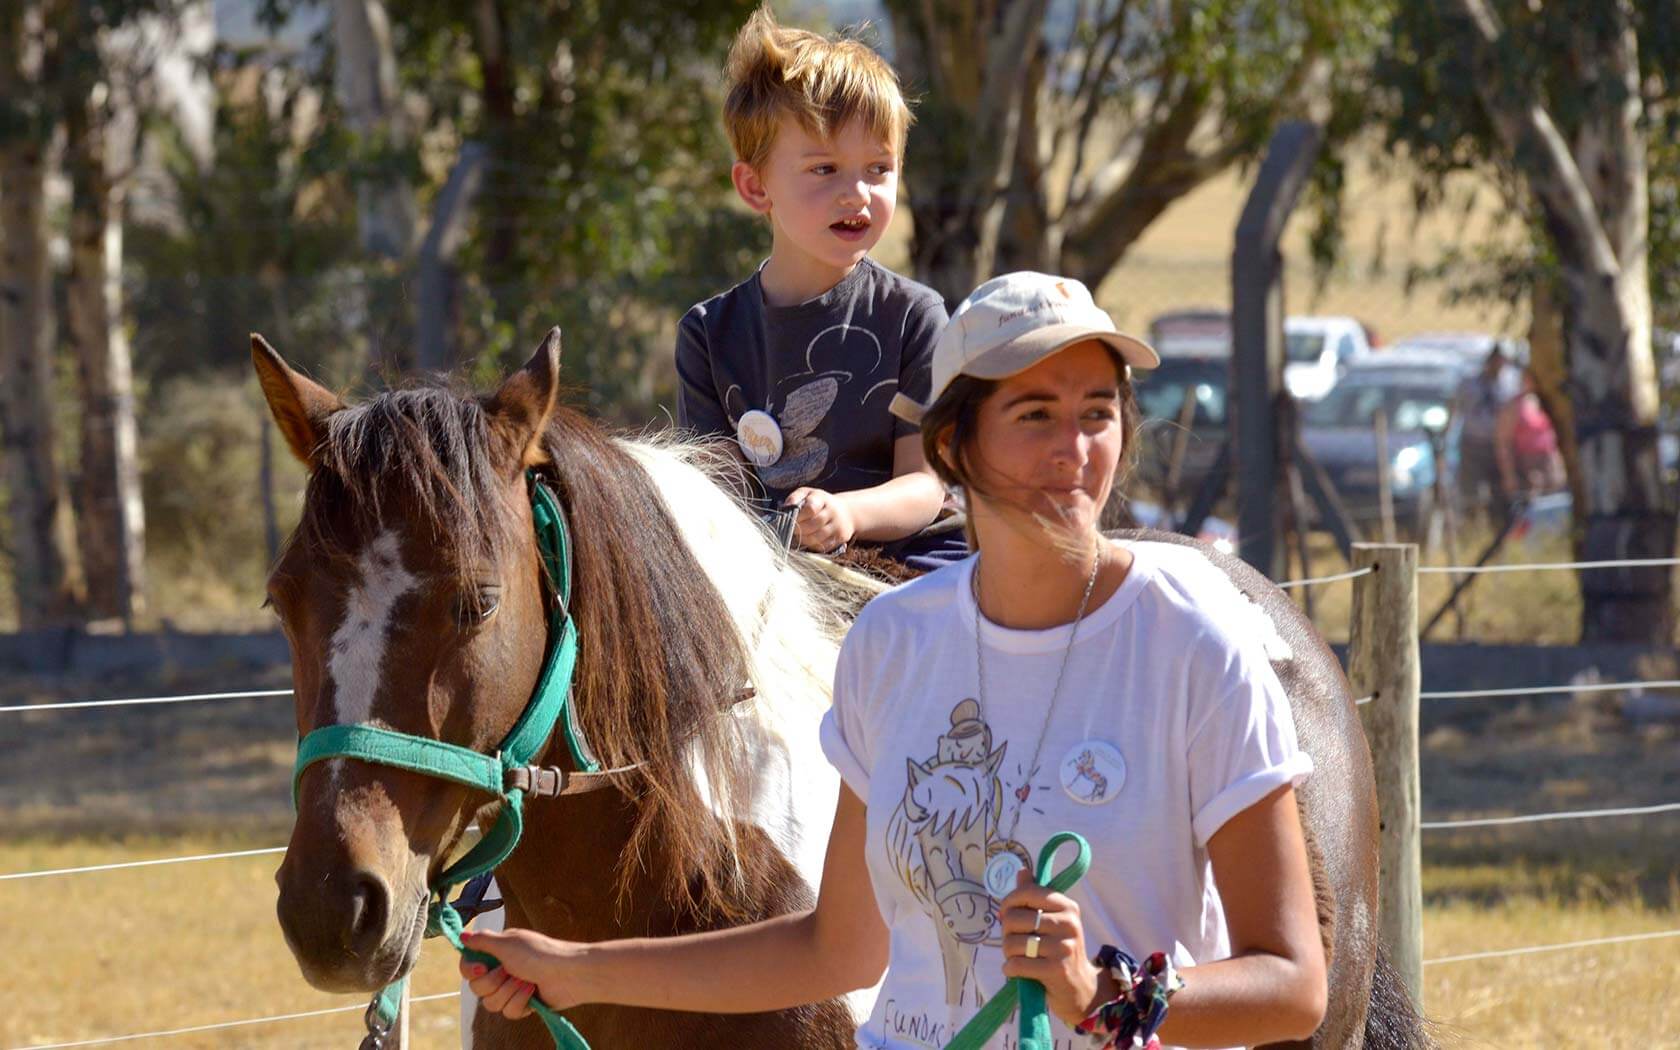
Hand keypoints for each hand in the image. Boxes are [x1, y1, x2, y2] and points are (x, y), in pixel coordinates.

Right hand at [459, 927, 587, 1019]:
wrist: (567, 974)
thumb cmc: (539, 954)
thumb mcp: (507, 943)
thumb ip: (482, 941)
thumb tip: (462, 936)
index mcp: (496, 952)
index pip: (468, 966)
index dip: (470, 970)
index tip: (480, 968)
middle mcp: (501, 970)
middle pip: (477, 988)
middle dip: (494, 982)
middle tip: (510, 971)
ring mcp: (511, 988)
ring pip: (491, 1004)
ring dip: (509, 992)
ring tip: (526, 980)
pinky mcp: (522, 1004)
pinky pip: (508, 1012)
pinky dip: (520, 1001)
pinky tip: (532, 991)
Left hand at [785, 487, 855, 552]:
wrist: (846, 511)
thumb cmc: (819, 503)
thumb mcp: (807, 494)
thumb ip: (794, 499)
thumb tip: (785, 509)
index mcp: (822, 498)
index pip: (810, 509)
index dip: (799, 516)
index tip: (792, 519)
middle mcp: (832, 511)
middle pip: (814, 525)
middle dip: (800, 529)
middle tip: (793, 530)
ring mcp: (838, 525)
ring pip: (818, 537)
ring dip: (805, 539)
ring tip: (799, 536)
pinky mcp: (841, 537)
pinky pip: (824, 546)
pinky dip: (813, 545)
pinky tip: (809, 540)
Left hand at [997, 872, 1104, 1028]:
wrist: (1080, 987)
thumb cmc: (1059, 950)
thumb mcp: (1051, 920)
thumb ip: (1035, 895)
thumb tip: (1022, 871)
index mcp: (1067, 906)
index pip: (1027, 892)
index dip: (1009, 902)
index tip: (1006, 914)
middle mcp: (1068, 923)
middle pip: (1015, 918)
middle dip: (1006, 932)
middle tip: (1013, 941)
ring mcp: (1063, 947)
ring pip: (1013, 942)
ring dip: (1007, 953)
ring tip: (1016, 956)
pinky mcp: (1056, 970)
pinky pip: (1017, 964)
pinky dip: (1010, 969)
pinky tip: (1014, 970)